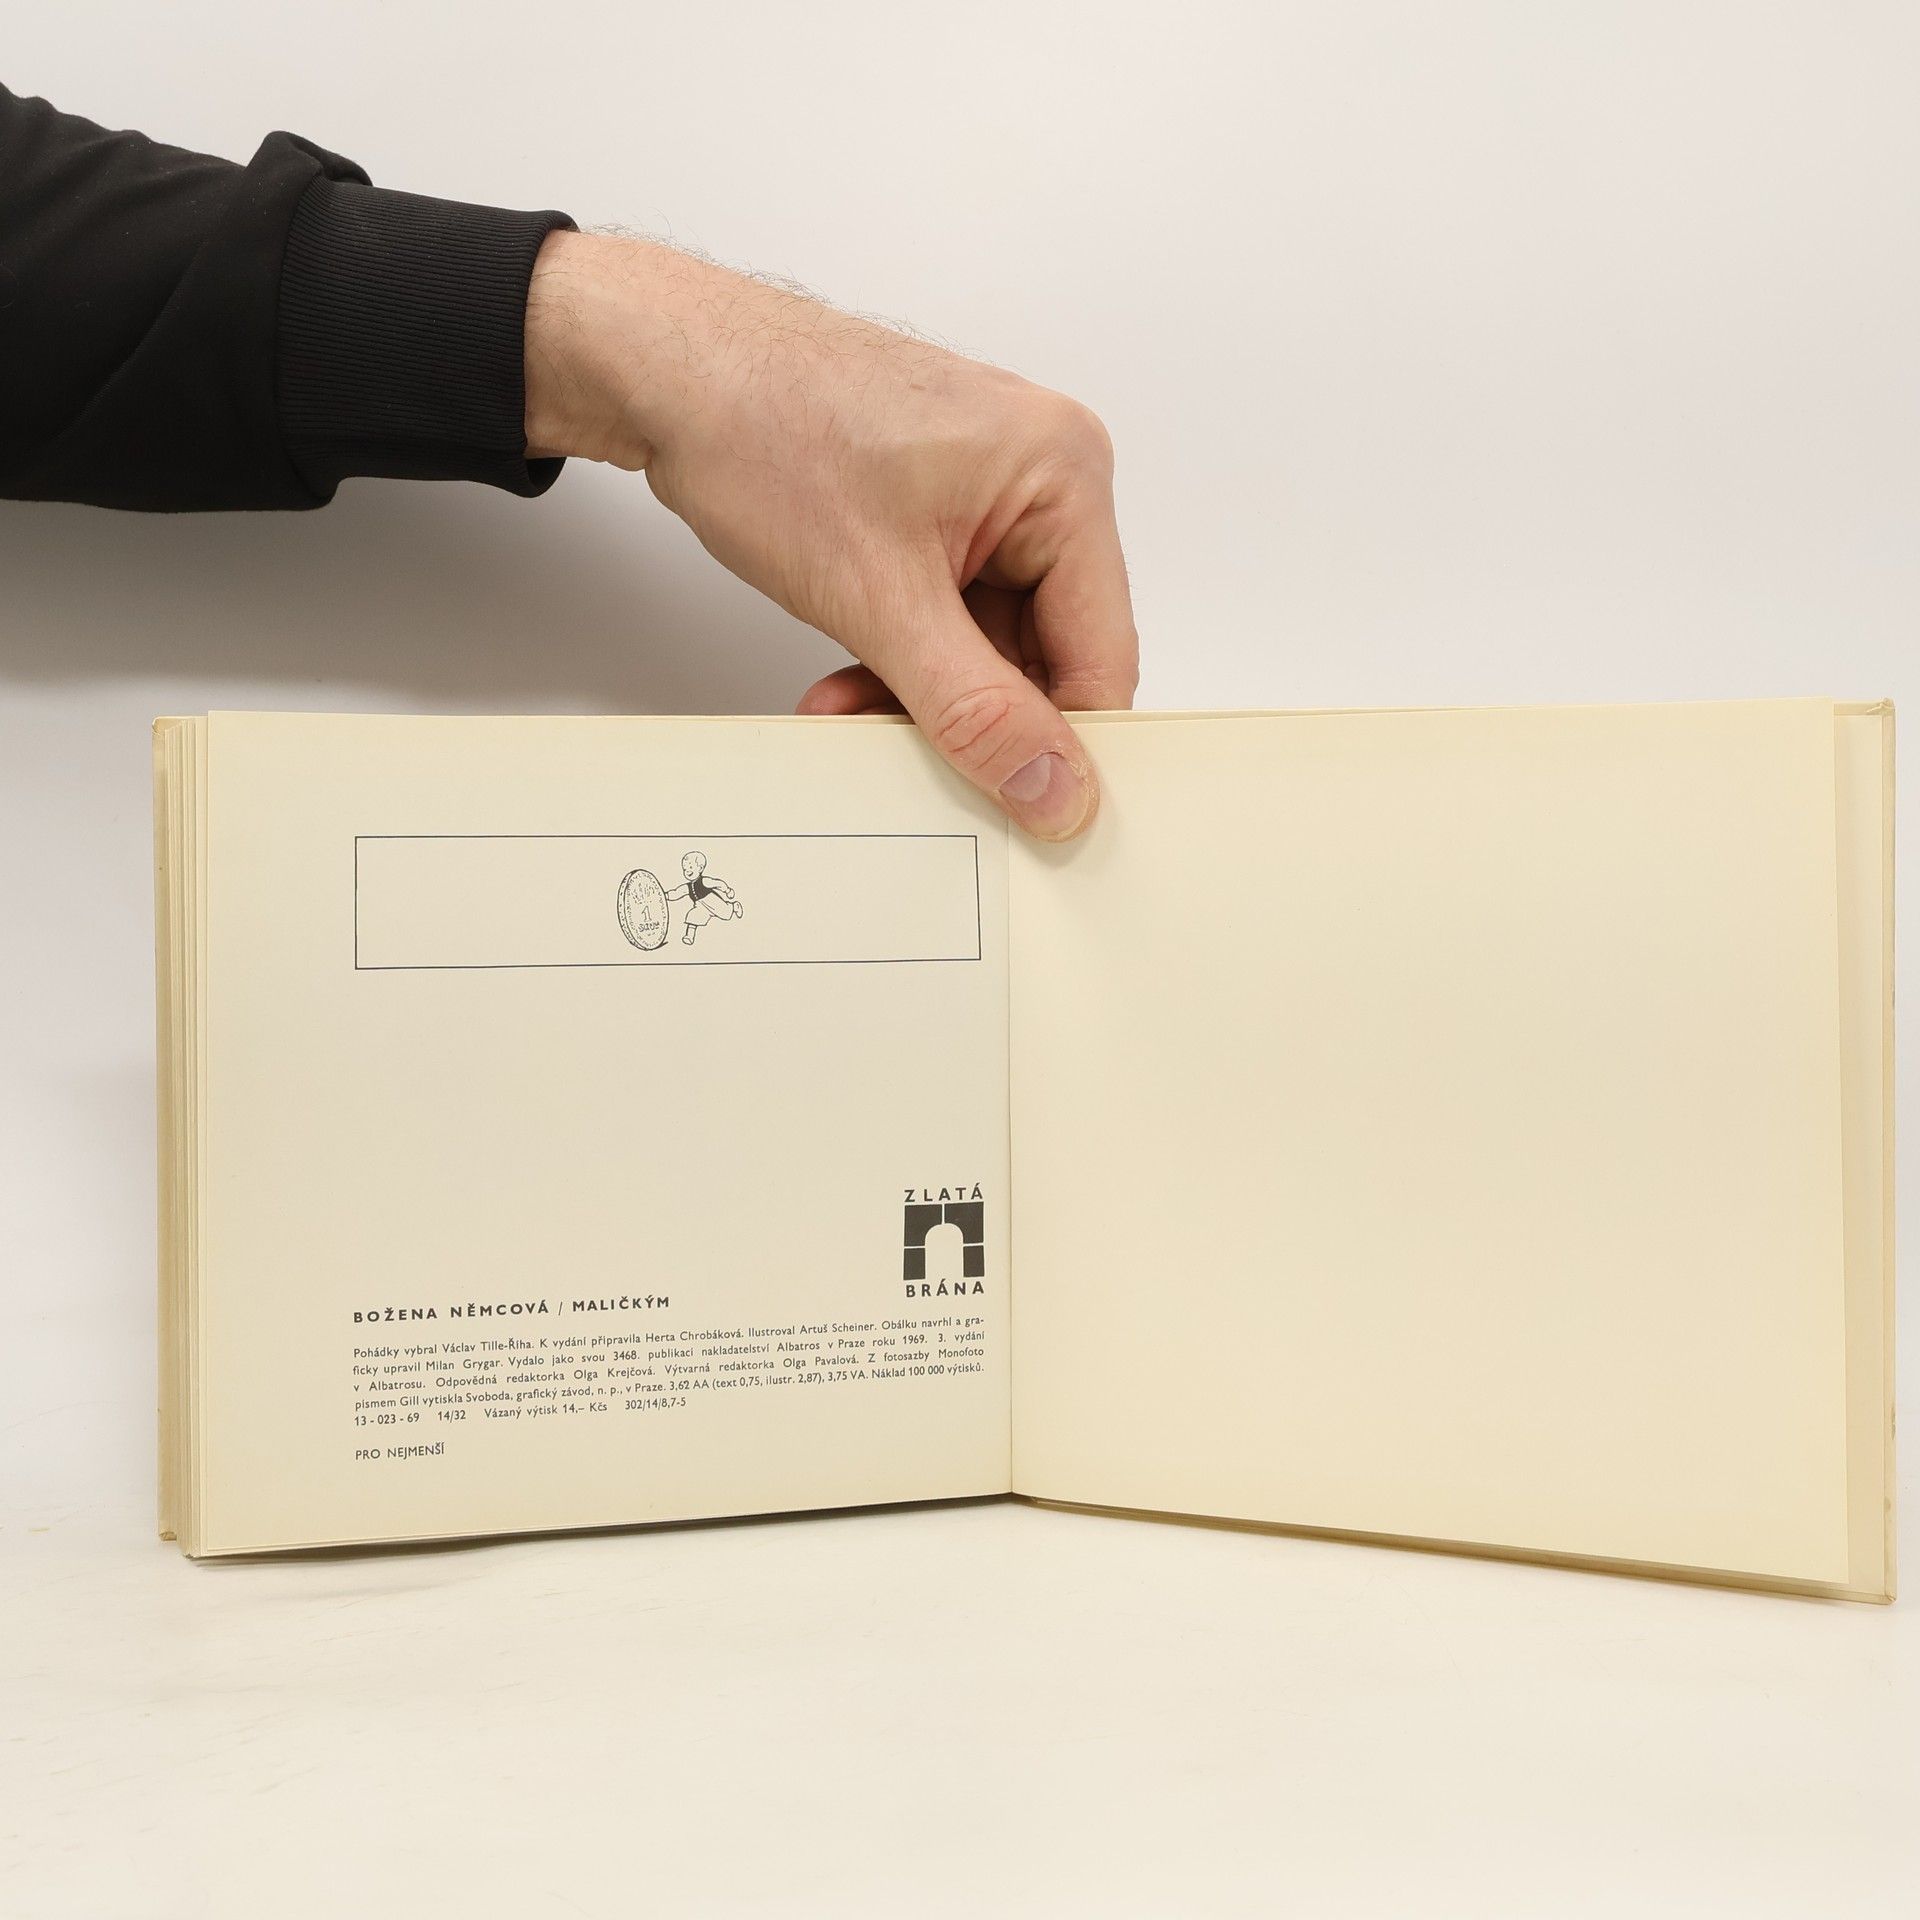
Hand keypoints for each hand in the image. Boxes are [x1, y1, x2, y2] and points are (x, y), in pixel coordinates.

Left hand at [523, 232, 1136, 838]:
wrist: (663, 367)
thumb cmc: (764, 428)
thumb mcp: (881, 599)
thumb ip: (977, 711)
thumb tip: (1056, 791)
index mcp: (1065, 476)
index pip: (1102, 656)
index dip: (1057, 743)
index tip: (1013, 808)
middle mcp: (1043, 478)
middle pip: (1048, 654)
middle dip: (970, 715)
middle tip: (902, 754)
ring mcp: (990, 493)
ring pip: (989, 646)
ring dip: (921, 695)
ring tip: (846, 707)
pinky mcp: (938, 509)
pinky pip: (949, 616)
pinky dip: (900, 659)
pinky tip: (845, 679)